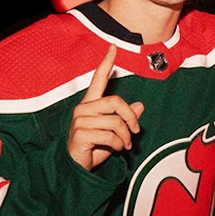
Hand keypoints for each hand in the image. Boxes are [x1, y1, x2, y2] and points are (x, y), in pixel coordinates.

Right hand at [67, 44, 145, 170]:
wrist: (75, 168)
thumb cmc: (93, 148)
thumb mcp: (114, 132)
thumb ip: (125, 119)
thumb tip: (140, 105)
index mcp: (90, 104)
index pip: (98, 79)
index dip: (106, 63)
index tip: (113, 47)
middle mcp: (83, 108)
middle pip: (116, 101)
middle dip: (131, 118)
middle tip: (135, 132)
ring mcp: (80, 121)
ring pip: (115, 121)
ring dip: (125, 136)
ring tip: (125, 145)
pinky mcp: (80, 133)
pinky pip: (110, 135)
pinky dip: (118, 144)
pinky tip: (116, 149)